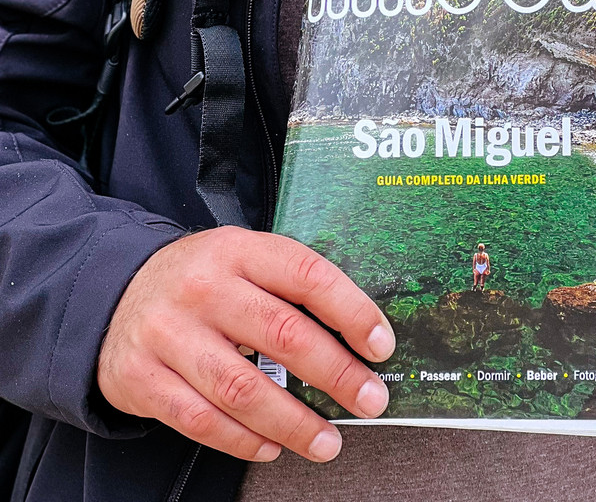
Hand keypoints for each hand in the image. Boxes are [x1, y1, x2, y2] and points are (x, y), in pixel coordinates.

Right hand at [97, 227, 394, 463]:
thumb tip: (359, 332)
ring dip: (294, 422)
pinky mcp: (142, 378)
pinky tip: (273, 447)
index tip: (382, 345)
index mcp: (238, 250)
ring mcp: (168, 333)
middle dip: (336, 374)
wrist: (112, 293)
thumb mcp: (240, 259)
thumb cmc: (201, 281)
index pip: (307, 275)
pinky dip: (243, 441)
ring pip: (242, 388)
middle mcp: (203, 287)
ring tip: (329, 441)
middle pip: (282, 334)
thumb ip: (288, 286)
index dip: (352, 310)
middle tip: (370, 401)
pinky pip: (201, 420)